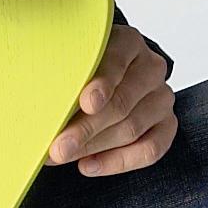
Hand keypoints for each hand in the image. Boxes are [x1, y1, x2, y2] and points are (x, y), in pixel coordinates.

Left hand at [46, 23, 178, 177]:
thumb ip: (60, 76)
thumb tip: (40, 104)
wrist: (102, 80)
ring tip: (63, 155)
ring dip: (94, 146)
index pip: (118, 61)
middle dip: (86, 128)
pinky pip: (150, 148)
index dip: (102, 84)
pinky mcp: (166, 124)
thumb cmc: (80, 72)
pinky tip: (90, 164)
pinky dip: (118, 161)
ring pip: (132, 128)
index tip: (86, 103)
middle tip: (59, 146)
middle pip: (122, 102)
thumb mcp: (68, 62)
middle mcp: (149, 67)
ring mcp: (161, 96)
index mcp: (126, 43)